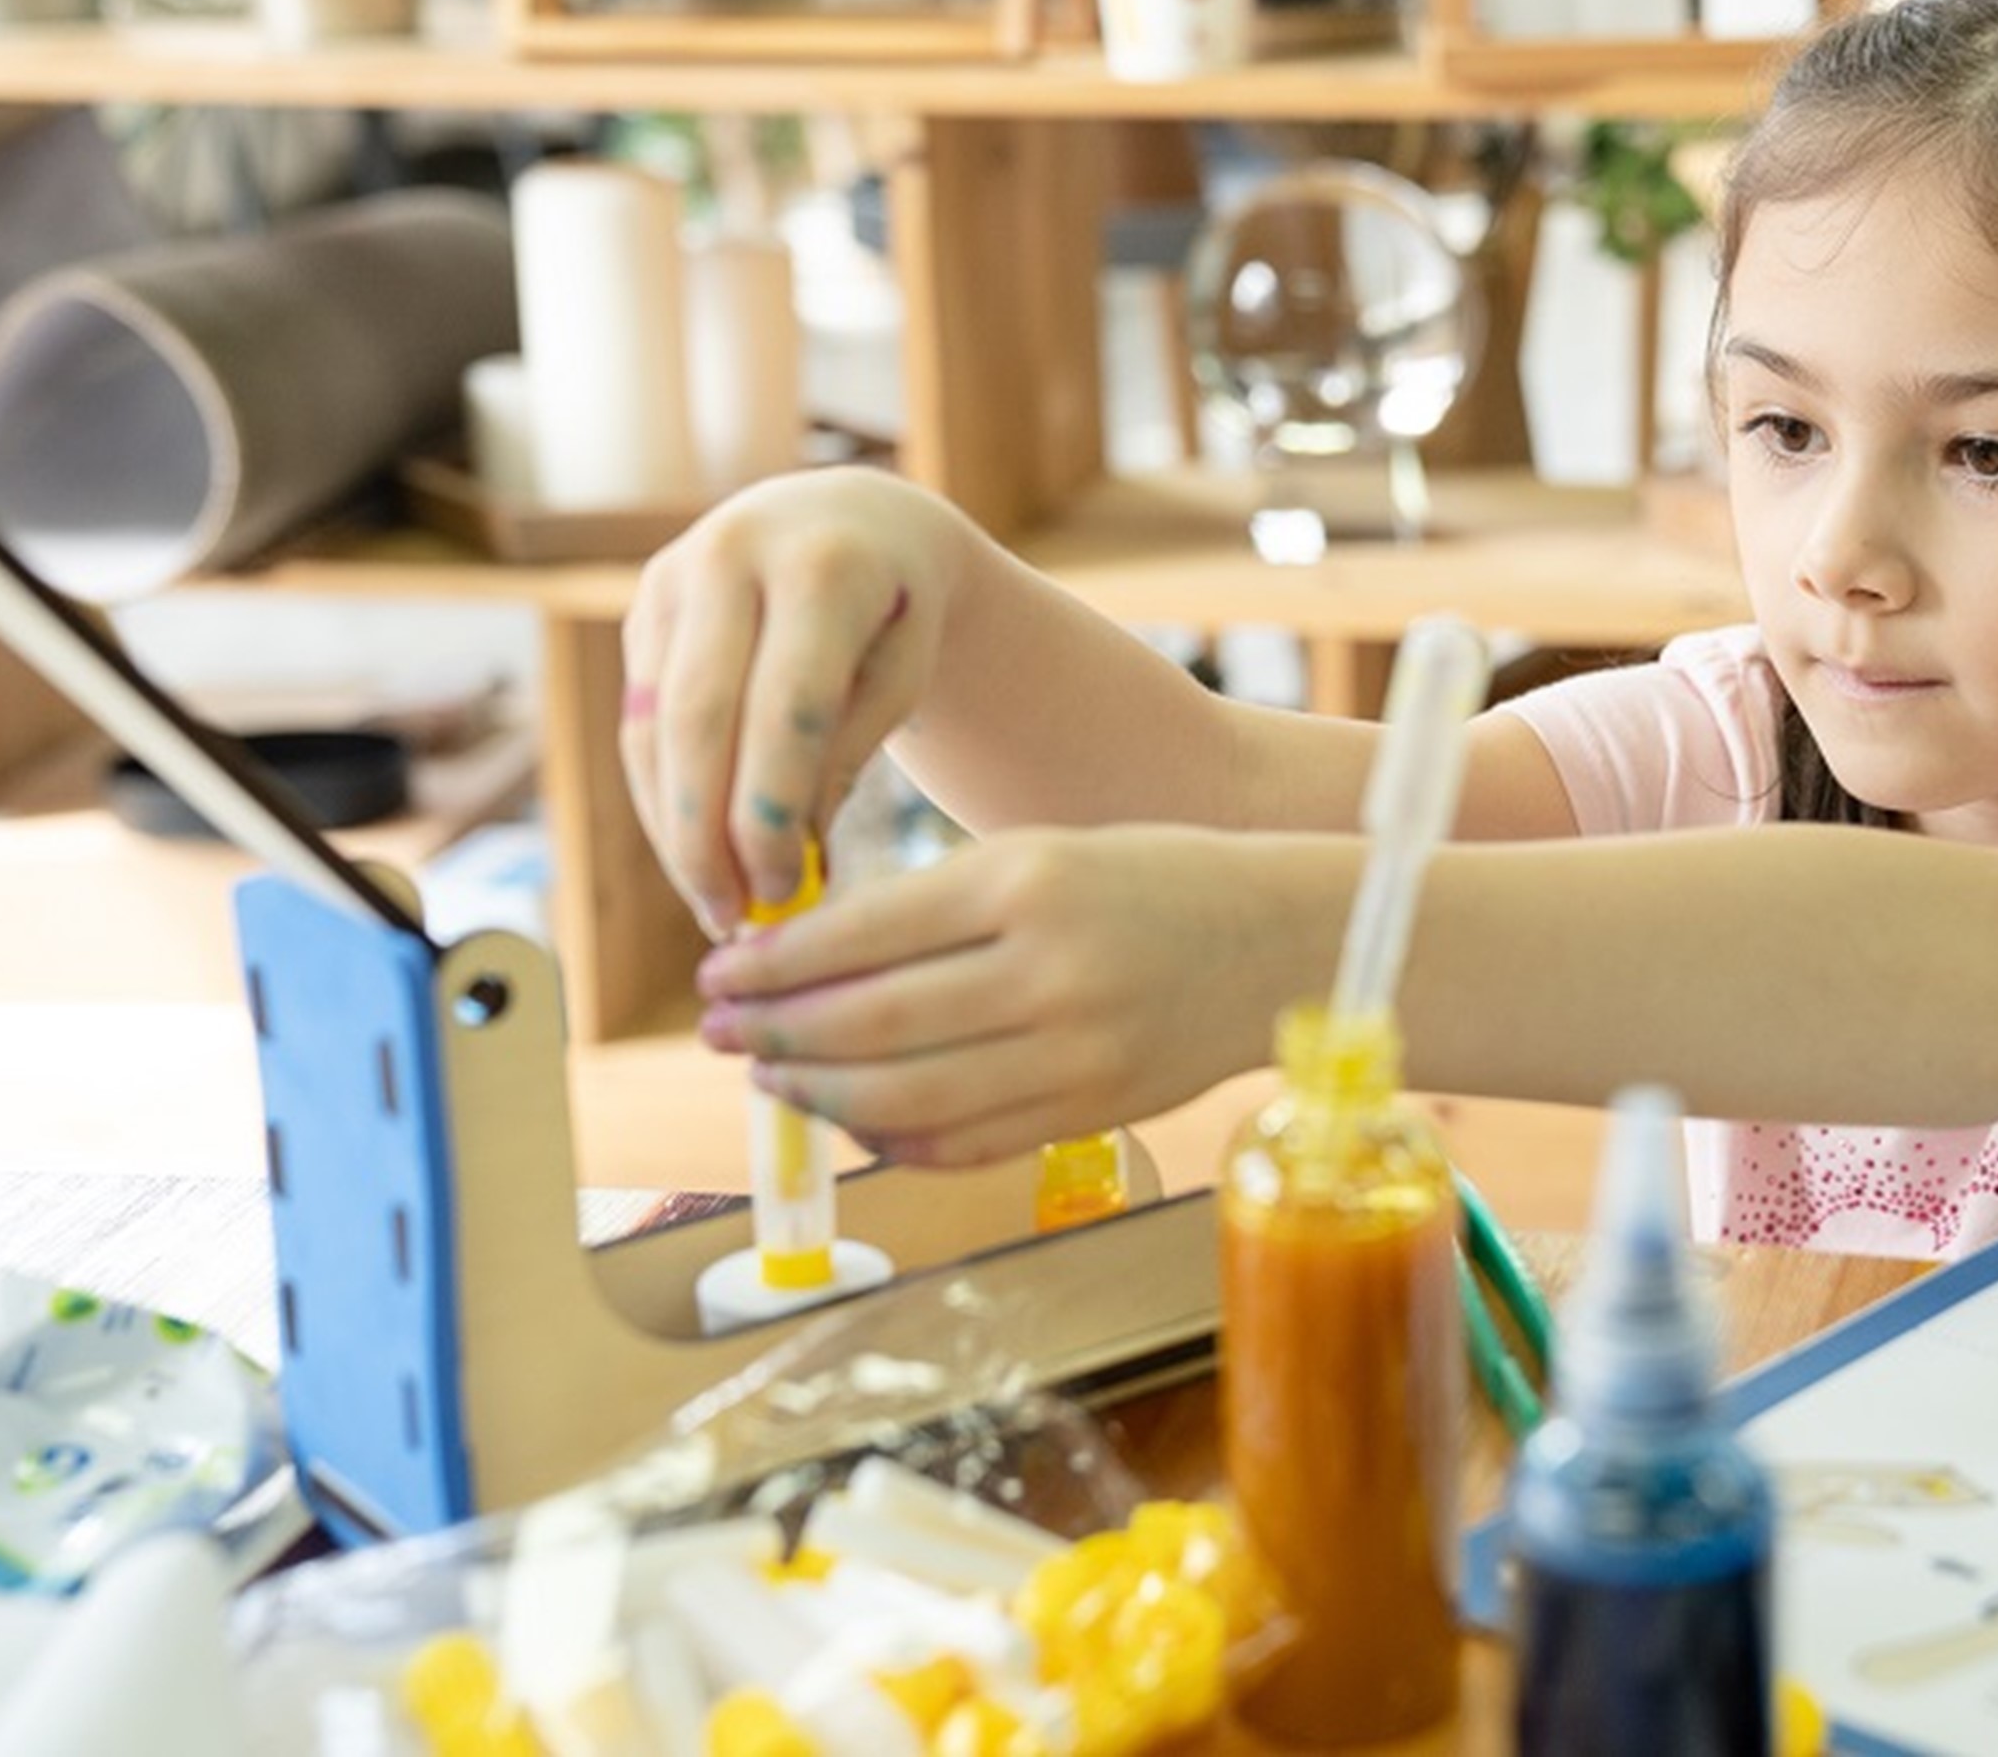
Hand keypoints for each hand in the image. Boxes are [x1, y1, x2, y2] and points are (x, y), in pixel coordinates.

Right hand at [621, 469, 978, 935]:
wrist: (855, 519)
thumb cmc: (897, 613)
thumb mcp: (902, 674)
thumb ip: (845, 756)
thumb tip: (787, 862)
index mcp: (823, 565)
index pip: (786, 704)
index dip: (773, 807)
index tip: (785, 892)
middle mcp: (734, 555)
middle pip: (699, 718)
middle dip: (707, 833)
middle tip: (733, 919)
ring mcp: (675, 575)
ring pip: (653, 725)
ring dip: (674, 828)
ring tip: (716, 906)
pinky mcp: (645, 604)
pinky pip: (638, 718)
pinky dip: (661, 796)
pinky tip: (692, 856)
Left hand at [689, 825, 1313, 1165]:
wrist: (1280, 941)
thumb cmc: (1151, 881)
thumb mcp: (1042, 854)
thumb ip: (932, 908)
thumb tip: (803, 968)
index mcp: (1027, 880)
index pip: (861, 935)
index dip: (773, 967)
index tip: (717, 976)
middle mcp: (1048, 969)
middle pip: (870, 1022)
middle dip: (774, 1035)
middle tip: (718, 1035)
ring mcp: (1074, 1050)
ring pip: (906, 1095)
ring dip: (819, 1095)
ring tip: (773, 1080)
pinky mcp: (1091, 1109)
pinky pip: (964, 1141)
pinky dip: (893, 1140)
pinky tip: (855, 1121)